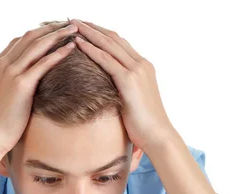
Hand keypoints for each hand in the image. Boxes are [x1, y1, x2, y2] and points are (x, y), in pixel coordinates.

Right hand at [0, 21, 78, 156]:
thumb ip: (7, 87)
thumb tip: (19, 89)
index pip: (18, 41)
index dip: (37, 34)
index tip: (53, 31)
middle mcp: (1, 64)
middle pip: (29, 37)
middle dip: (50, 27)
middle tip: (68, 23)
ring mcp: (10, 73)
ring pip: (37, 45)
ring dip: (57, 34)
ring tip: (74, 29)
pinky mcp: (21, 84)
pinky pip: (43, 63)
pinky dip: (58, 53)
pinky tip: (71, 48)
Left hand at [70, 20, 175, 150]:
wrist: (158, 135)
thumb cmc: (145, 125)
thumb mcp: (133, 102)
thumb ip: (122, 91)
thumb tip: (107, 93)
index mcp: (143, 67)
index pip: (119, 43)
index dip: (102, 34)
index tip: (86, 28)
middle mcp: (141, 64)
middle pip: (113, 38)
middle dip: (93, 28)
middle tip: (75, 20)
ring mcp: (137, 70)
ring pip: (109, 44)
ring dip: (89, 33)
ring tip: (72, 25)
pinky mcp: (129, 80)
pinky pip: (106, 60)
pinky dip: (91, 49)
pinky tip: (77, 43)